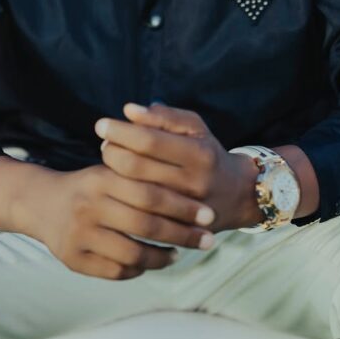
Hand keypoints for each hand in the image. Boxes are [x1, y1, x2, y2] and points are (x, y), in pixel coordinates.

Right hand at [36, 163, 220, 280]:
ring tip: (179, 253)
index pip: (151, 194)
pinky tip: (151, 263)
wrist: (42, 203)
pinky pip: (116, 271)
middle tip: (208, 240)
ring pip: (133, 254)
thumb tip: (194, 191)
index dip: (184, 207)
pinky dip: (139, 270)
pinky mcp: (73, 259)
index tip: (208, 215)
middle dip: (182, 235)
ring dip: (162, 257)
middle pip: (146, 225)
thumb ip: (145, 174)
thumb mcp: (112, 168)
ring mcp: (79, 235)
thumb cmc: (92, 185)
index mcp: (102, 178)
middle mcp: (89, 206)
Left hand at [94, 102, 261, 232]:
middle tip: (104, 144)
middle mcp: (193, 182)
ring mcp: (186, 209)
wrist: (237, 195)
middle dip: (112, 152)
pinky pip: (141, 214)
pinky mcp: (178, 228)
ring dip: (113, 174)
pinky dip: (123, 198)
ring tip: (109, 160)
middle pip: (137, 167)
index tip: (101, 124)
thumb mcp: (195, 128)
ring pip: (135, 192)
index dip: (121, 132)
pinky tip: (115, 185)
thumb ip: (164, 117)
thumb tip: (128, 110)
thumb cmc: (207, 153)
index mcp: (198, 153)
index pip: (150, 141)